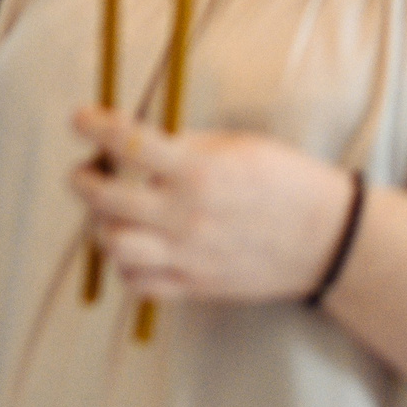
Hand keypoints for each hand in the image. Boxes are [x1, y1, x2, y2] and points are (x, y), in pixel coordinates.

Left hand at [69, 107, 354, 304]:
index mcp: (198, 172)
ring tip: (110, 213)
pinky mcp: (195, 287)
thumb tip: (135, 138)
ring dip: (101, 225)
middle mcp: (186, 216)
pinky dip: (126, 266)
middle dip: (83, 180)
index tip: (79, 119)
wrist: (327, 238)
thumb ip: (183, 145)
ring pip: (114, 246)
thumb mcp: (235, 146)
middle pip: (105, 199)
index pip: (128, 144)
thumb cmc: (283, 181)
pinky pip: (139, 284)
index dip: (94, 127)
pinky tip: (135, 247)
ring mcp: (188, 256)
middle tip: (86, 171)